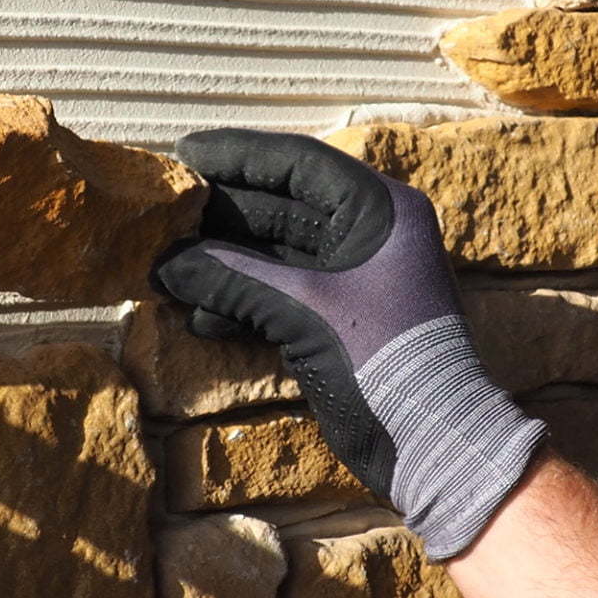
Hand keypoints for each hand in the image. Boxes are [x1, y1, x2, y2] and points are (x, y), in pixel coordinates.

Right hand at [154, 129, 541, 557]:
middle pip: (283, 206)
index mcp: (381, 210)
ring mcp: (357, 278)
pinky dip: (244, 300)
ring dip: (226, 263)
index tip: (183, 153)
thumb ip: (232, 278)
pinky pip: (283, 293)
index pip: (299, 163)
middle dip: (222, 216)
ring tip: (169, 270)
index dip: (239, 155)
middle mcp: (372, 234)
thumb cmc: (383, 361)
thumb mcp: (304, 311)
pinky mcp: (342, 319)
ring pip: (278, 254)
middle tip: (164, 214)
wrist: (433, 444)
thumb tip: (164, 263)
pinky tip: (201, 315)